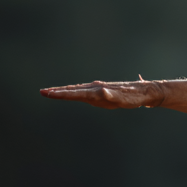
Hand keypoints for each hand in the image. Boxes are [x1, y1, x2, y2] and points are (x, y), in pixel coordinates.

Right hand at [40, 76, 166, 108]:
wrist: (144, 92)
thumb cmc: (134, 97)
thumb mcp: (125, 99)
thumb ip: (113, 97)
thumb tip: (103, 92)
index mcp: (98, 90)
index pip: (76, 93)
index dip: (62, 94)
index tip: (48, 93)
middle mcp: (95, 88)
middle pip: (73, 90)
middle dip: (57, 92)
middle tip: (42, 92)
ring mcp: (97, 89)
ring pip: (77, 90)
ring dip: (63, 91)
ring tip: (49, 92)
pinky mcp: (101, 92)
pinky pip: (84, 92)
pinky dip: (73, 92)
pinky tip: (68, 93)